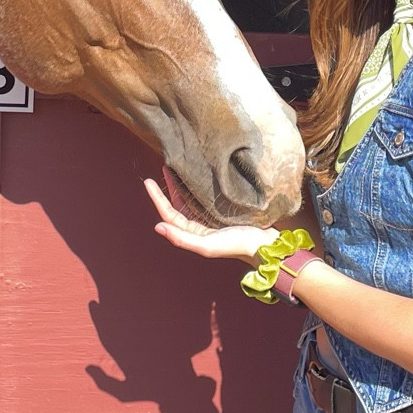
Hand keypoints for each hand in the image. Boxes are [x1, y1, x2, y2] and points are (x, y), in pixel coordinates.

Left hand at [144, 172, 276, 266]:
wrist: (265, 244)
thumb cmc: (235, 245)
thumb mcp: (207, 245)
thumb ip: (182, 239)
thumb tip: (157, 226)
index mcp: (193, 234)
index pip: (169, 214)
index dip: (157, 199)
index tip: (148, 181)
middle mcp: (200, 225)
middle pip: (178, 204)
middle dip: (168, 188)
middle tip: (163, 167)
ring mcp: (211, 217)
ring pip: (190, 199)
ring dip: (181, 185)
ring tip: (175, 168)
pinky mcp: (224, 210)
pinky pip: (204, 196)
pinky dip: (197, 186)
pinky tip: (197, 175)